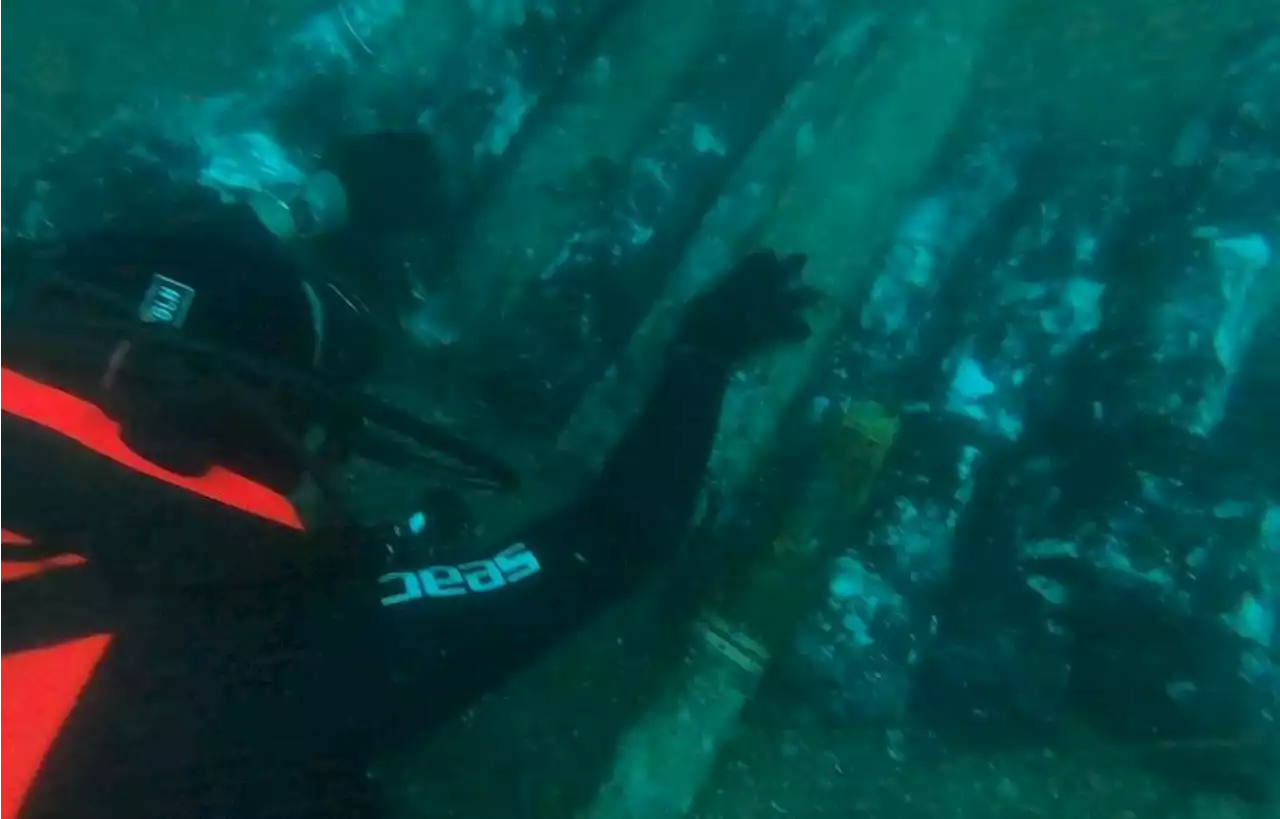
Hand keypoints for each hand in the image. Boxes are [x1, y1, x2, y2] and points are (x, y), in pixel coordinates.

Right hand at [677, 250, 817, 363]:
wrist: (708, 347)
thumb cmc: (698, 322)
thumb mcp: (705, 299)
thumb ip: (721, 290)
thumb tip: (724, 289)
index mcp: (741, 278)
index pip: (759, 259)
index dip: (766, 257)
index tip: (771, 253)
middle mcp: (761, 289)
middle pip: (784, 271)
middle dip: (794, 265)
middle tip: (805, 257)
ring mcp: (772, 309)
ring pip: (797, 298)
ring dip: (808, 296)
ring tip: (820, 295)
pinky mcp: (776, 330)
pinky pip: (795, 330)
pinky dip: (800, 331)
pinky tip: (807, 332)